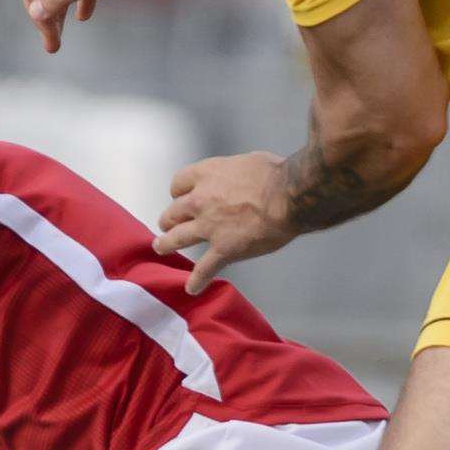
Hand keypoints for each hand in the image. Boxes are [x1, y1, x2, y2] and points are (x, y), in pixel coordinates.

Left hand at [153, 152, 294, 293]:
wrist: (288, 197)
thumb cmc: (275, 174)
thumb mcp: (248, 161)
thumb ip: (234, 172)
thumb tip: (240, 176)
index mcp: (207, 175)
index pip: (179, 184)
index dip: (180, 192)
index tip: (182, 197)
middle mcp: (201, 200)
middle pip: (172, 212)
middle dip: (170, 219)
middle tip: (168, 223)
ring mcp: (209, 227)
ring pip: (177, 238)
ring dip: (167, 244)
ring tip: (161, 247)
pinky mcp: (223, 249)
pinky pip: (205, 269)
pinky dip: (197, 280)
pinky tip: (192, 288)